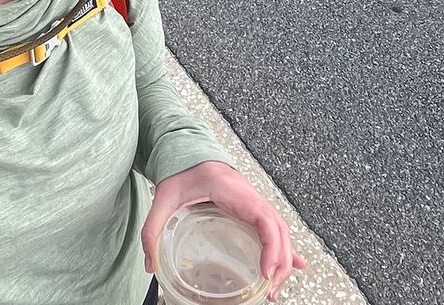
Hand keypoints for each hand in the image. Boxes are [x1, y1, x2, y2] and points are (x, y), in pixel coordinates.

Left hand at [142, 160, 308, 301]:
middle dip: (280, 262)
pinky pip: (274, 230)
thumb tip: (150, 264)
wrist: (190, 153)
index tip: (265, 271)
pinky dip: (283, 249)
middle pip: (279, 231)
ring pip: (281, 232)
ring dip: (283, 259)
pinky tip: (292, 266)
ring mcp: (254, 204)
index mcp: (234, 192)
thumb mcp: (164, 198)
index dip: (271, 246)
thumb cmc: (182, 172)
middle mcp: (251, 198)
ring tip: (273, 288)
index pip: (264, 219)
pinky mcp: (252, 210)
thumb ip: (153, 229)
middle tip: (269, 290)